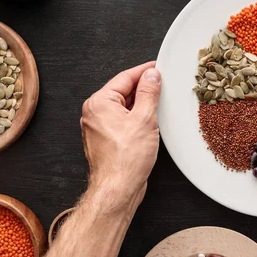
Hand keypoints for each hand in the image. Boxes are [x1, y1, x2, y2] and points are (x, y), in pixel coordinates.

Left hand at [81, 62, 161, 208]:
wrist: (118, 188)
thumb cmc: (126, 159)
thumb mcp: (145, 118)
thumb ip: (148, 93)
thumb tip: (151, 76)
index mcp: (99, 103)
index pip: (124, 78)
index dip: (144, 71)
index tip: (157, 67)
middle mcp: (94, 113)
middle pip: (123, 91)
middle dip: (143, 88)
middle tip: (162, 84)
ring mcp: (98, 127)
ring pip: (123, 107)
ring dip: (141, 104)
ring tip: (159, 103)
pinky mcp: (106, 139)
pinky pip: (122, 120)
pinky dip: (136, 117)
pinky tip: (150, 121)